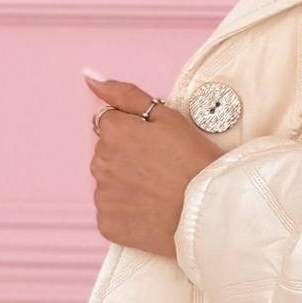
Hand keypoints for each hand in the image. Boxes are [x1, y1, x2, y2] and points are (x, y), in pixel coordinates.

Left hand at [85, 74, 222, 256]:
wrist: (211, 211)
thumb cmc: (196, 161)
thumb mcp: (168, 117)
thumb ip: (126, 95)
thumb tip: (90, 78)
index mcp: (114, 132)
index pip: (112, 123)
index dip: (136, 132)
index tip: (158, 145)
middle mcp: (100, 163)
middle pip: (108, 153)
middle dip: (128, 157)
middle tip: (163, 168)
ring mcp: (102, 196)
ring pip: (109, 183)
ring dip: (127, 184)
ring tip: (159, 190)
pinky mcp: (108, 224)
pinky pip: (112, 212)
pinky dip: (127, 212)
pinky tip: (151, 210)